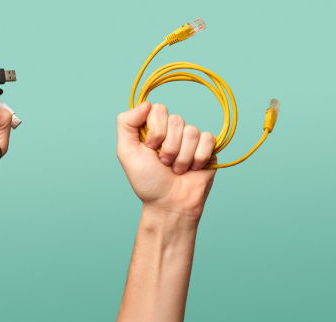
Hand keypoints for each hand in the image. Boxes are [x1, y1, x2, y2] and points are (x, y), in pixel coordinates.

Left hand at [116, 102, 216, 217]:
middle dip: (168, 147)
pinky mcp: (208, 148)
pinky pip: (208, 139)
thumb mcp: (126, 152)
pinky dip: (198, 158)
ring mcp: (190, 139)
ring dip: (181, 156)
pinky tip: (192, 169)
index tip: (149, 147)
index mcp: (152, 129)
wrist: (169, 204)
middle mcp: (171, 131)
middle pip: (176, 119)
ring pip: (192, 131)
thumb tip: (145, 103)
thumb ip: (126, 124)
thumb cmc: (147, 181)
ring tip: (176, 169)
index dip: (155, 129)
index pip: (157, 109)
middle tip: (163, 163)